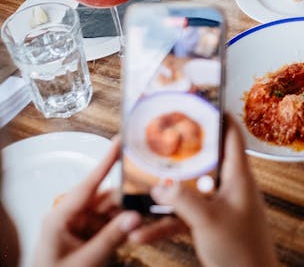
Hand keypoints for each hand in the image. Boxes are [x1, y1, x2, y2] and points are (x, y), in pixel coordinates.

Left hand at [32, 138, 142, 266]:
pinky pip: (109, 225)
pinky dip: (122, 228)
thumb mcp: (85, 261)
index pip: (88, 183)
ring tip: (143, 222)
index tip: (119, 142)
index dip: (105, 161)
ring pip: (111, 212)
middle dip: (126, 201)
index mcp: (60, 217)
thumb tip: (134, 217)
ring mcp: (79, 228)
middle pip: (105, 199)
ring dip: (126, 217)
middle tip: (149, 199)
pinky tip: (134, 232)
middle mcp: (70, 218)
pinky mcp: (86, 238)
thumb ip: (111, 238)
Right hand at [130, 116, 276, 266]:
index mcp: (238, 178)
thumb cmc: (242, 252)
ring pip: (189, 193)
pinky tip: (142, 234)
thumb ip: (184, 200)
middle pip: (204, 162)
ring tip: (139, 193)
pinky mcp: (213, 226)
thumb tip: (160, 185)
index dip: (218, 117)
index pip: (232, 136)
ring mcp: (222, 207)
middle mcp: (231, 188)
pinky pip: (185, 219)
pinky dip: (165, 225)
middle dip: (179, 156)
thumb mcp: (209, 221)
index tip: (198, 103)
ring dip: (165, 197)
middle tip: (157, 144)